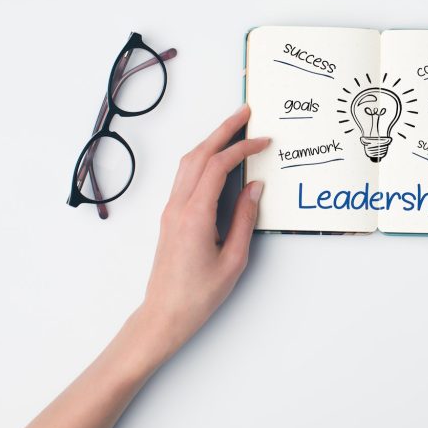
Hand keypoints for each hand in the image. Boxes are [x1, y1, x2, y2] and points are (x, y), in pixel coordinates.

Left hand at [138, 105, 270, 360]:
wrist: (164, 315)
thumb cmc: (198, 295)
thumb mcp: (233, 259)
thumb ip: (244, 219)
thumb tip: (254, 188)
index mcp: (195, 215)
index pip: (219, 166)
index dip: (242, 149)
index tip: (263, 141)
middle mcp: (178, 206)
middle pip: (200, 155)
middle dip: (223, 130)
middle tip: (244, 113)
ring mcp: (171, 210)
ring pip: (188, 163)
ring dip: (210, 142)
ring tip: (232, 129)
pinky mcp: (171, 217)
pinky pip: (185, 177)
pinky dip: (202, 159)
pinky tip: (217, 159)